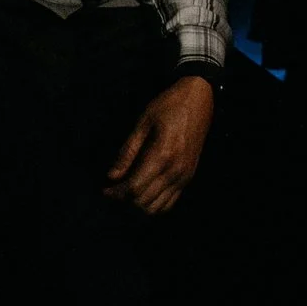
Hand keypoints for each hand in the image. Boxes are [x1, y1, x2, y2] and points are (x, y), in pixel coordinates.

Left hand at [104, 74, 214, 213]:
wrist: (200, 98)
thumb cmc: (170, 105)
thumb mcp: (144, 122)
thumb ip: (128, 151)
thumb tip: (112, 176)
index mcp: (163, 154)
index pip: (135, 187)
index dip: (116, 193)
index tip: (105, 189)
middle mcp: (176, 169)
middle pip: (144, 201)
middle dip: (124, 200)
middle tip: (112, 191)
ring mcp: (185, 175)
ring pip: (158, 207)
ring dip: (138, 205)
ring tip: (127, 194)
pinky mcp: (189, 176)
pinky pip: (170, 202)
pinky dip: (154, 204)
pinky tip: (144, 193)